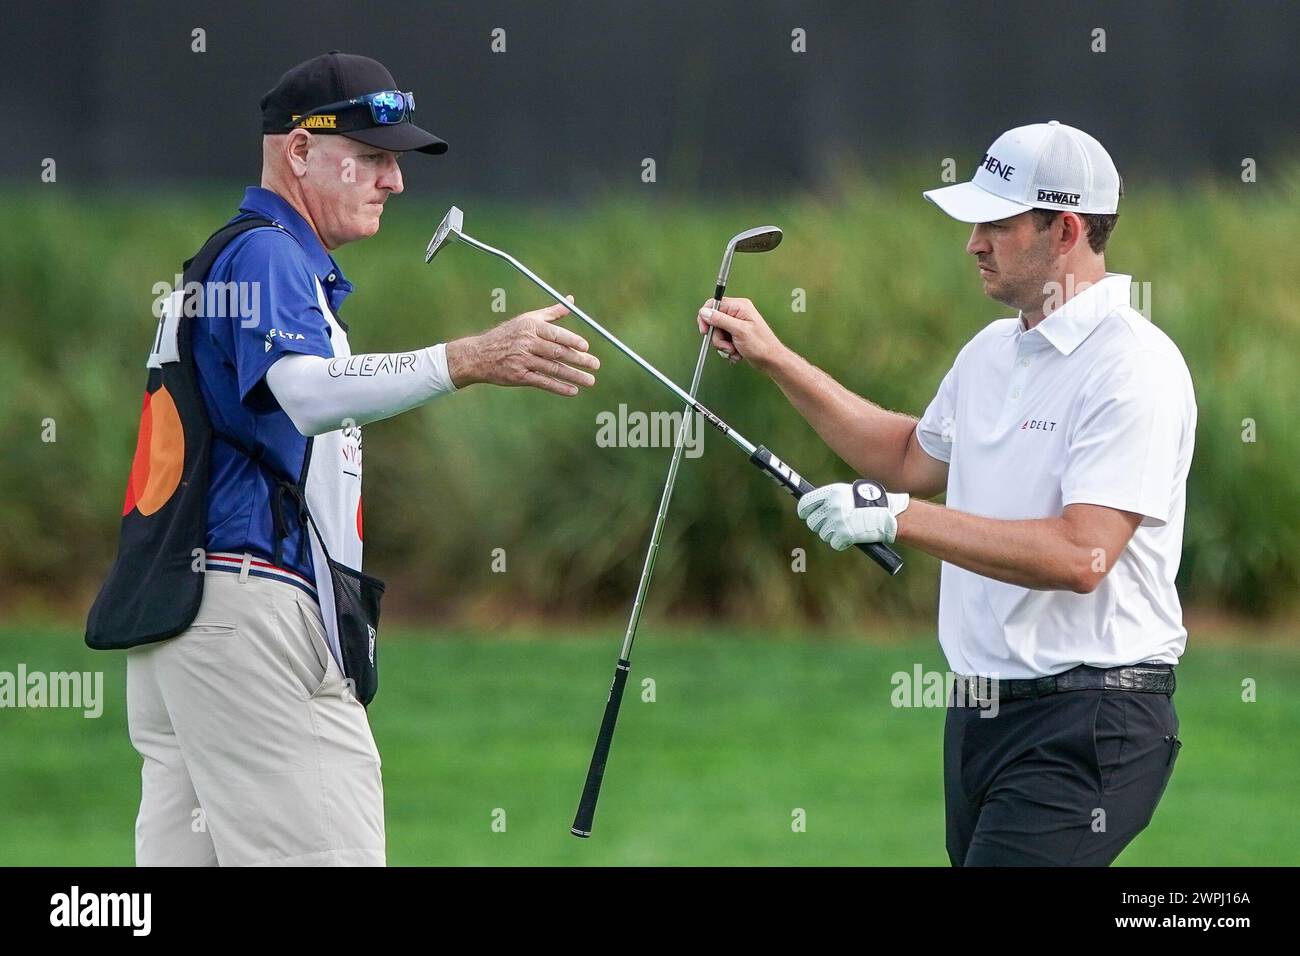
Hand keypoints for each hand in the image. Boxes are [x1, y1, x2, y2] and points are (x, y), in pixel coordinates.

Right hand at [446, 298, 599, 395]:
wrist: (479, 356)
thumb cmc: (507, 335)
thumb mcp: (526, 319)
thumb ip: (551, 312)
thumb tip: (571, 301)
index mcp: (530, 327)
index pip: (555, 334)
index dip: (572, 341)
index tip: (586, 347)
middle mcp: (526, 343)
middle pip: (557, 352)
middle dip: (579, 359)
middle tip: (596, 364)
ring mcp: (522, 361)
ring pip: (552, 369)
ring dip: (573, 376)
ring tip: (590, 381)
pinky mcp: (519, 377)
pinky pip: (543, 382)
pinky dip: (559, 387)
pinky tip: (573, 390)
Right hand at [695, 296, 785, 371]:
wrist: (770, 360)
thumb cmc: (761, 345)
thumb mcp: (739, 331)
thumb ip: (720, 320)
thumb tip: (705, 311)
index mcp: (739, 306)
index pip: (713, 305)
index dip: (706, 318)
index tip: (705, 331)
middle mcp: (737, 313)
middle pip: (713, 322)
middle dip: (718, 338)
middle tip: (727, 345)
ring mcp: (736, 325)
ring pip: (717, 334)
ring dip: (723, 346)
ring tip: (734, 350)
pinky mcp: (735, 335)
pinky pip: (723, 341)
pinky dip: (727, 350)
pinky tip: (737, 352)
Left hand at [797, 480, 909, 548]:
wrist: (888, 515)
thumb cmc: (872, 503)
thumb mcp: (849, 493)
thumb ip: (832, 498)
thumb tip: (816, 506)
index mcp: (832, 492)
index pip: (805, 502)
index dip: (803, 511)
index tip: (804, 514)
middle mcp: (832, 506)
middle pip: (812, 522)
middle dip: (820, 525)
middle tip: (832, 525)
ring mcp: (837, 521)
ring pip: (823, 534)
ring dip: (832, 534)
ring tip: (847, 529)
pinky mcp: (843, 535)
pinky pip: (834, 543)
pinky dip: (841, 543)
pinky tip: (851, 537)